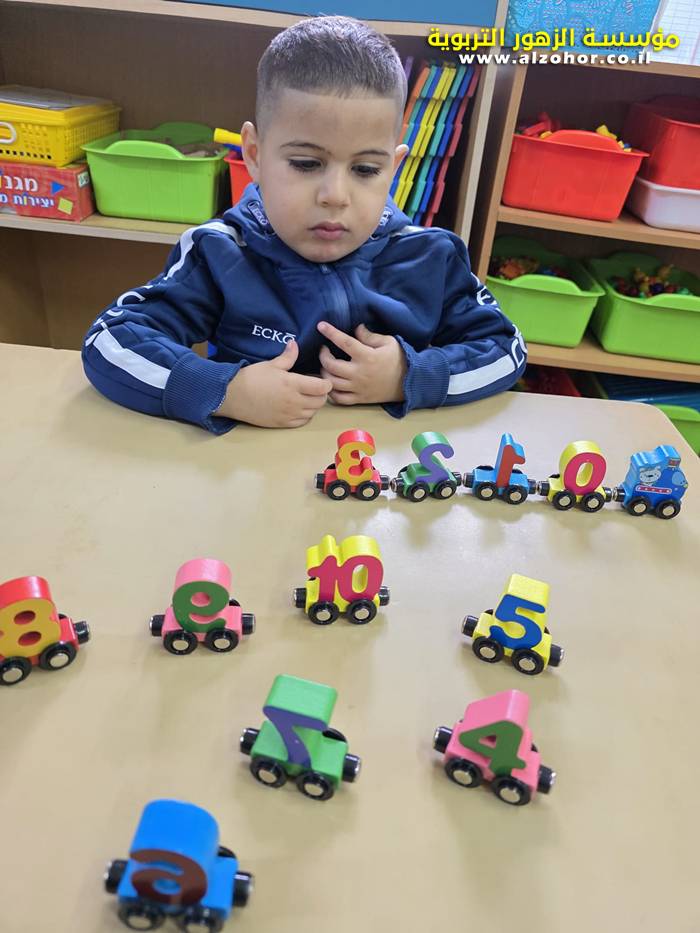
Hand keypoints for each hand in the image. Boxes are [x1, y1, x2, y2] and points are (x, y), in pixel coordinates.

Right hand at [217, 340, 331, 427]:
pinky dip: (305, 415)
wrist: (233, 397)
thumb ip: (288, 357)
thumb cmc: (252, 378)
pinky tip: (298, 407)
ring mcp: (289, 414)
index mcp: (293, 384)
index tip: (321, 379)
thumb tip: (295, 344)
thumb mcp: (271, 365)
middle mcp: (294, 401)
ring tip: (306, 396)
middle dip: (321, 393)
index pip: (322, 387)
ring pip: (313, 412)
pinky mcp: (283, 424)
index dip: (326, 382)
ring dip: (313, 404)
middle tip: (314, 386)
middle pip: (320, 401)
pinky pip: (302, 421)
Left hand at [318, 322, 405, 405]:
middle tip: (324, 350)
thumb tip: (356, 328)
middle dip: (323, 355)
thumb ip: (370, 336)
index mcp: (367, 357)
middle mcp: (360, 373)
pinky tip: (332, 382)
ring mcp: (358, 388)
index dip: (331, 332)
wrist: (409, 382)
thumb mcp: (388, 342)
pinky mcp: (359, 399)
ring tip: (326, 366)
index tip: (321, 326)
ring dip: (324, 373)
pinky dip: (331, 391)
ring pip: (332, 382)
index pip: (344, 342)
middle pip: (331, 365)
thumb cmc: (398, 360)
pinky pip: (339, 398)